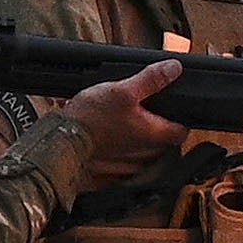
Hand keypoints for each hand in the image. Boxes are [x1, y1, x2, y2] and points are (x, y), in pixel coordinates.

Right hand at [52, 61, 182, 182]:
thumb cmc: (91, 121)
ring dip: (130, 132)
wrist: (61, 144)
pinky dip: (113, 144)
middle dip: (150, 121)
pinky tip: (101, 130)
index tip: (169, 105)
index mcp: (155, 136)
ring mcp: (129, 167)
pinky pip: (119, 156)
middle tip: (134, 106)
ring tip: (112, 117)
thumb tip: (173, 69)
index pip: (182, 129)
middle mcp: (146, 156)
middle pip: (159, 137)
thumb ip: (151, 79)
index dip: (178, 115)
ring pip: (139, 147)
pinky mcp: (111, 172)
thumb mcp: (123, 90)